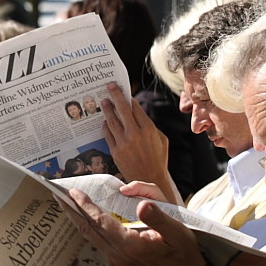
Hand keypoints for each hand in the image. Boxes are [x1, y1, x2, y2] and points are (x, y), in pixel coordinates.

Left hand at [63, 186, 204, 265]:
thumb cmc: (183, 253)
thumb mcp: (178, 232)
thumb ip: (159, 217)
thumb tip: (141, 204)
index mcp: (131, 246)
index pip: (101, 222)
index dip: (86, 206)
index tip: (74, 192)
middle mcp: (118, 254)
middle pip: (88, 230)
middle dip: (72, 211)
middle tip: (58, 194)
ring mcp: (116, 259)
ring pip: (90, 236)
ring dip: (76, 218)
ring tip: (65, 203)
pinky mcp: (118, 260)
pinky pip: (96, 240)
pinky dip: (87, 226)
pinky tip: (84, 217)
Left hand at [101, 82, 181, 204]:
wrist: (149, 179)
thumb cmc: (158, 158)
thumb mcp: (161, 139)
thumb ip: (150, 125)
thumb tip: (138, 114)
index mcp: (148, 129)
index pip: (135, 107)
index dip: (129, 98)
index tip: (124, 92)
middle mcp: (135, 133)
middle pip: (122, 109)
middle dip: (115, 95)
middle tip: (110, 86)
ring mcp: (123, 142)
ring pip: (112, 120)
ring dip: (107, 108)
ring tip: (104, 101)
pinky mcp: (115, 150)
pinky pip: (107, 133)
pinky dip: (105, 125)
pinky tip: (104, 121)